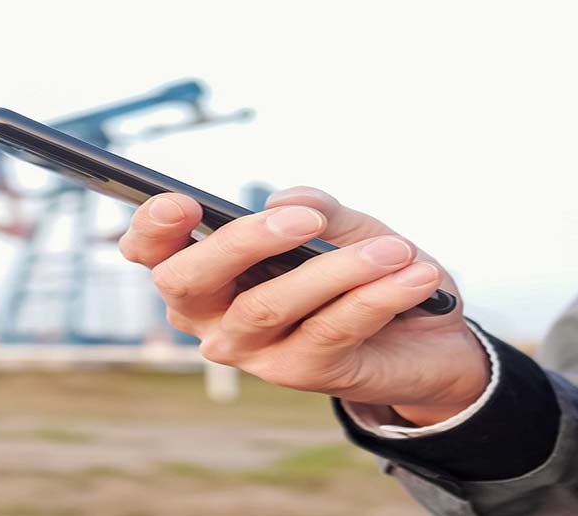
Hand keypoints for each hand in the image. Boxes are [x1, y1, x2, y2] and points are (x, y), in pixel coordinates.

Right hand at [118, 186, 489, 425]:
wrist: (425, 338)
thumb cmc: (364, 270)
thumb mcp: (344, 228)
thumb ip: (317, 208)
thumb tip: (286, 202)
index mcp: (206, 272)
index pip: (152, 253)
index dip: (152, 228)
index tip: (182, 202)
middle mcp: (212, 318)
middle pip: (191, 282)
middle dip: (241, 243)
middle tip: (302, 219)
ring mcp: (252, 352)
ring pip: (267, 306)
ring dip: (334, 271)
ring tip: (395, 247)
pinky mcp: (300, 375)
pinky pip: (331, 329)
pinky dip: (378, 296)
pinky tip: (415, 274)